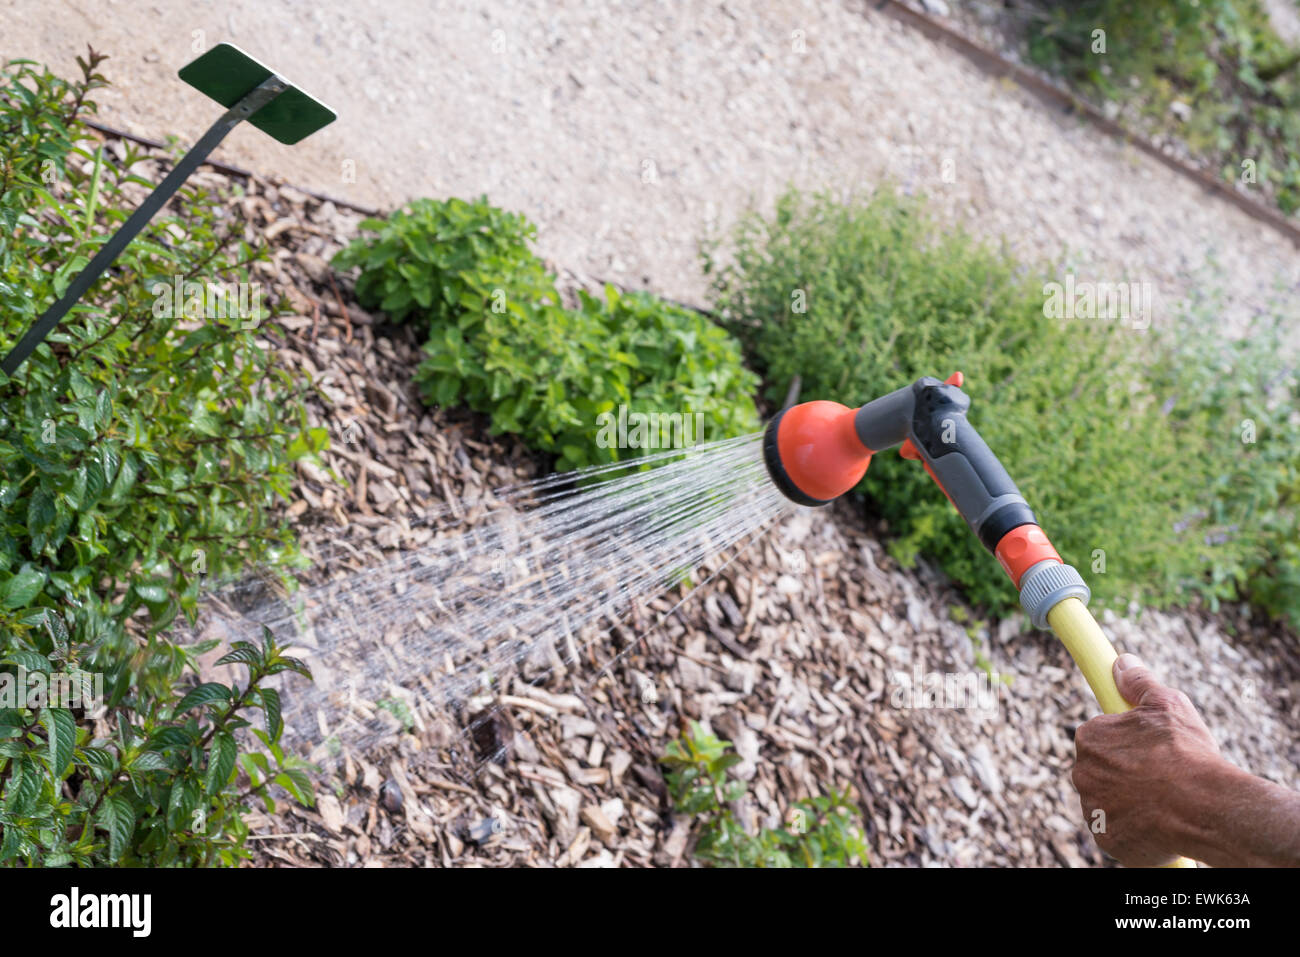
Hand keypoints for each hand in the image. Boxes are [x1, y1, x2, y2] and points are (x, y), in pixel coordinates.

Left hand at [1071, 653, 1222, 865]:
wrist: (1203, 806)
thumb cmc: (1186, 754)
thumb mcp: (1168, 706)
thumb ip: (1139, 683)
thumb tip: (1122, 662)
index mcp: (1090, 738)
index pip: (1100, 739)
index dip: (1127, 745)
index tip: (1148, 753)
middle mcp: (1082, 772)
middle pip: (1101, 771)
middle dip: (1126, 774)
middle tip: (1160, 777)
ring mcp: (1092, 808)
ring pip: (1108, 801)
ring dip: (1129, 801)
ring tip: (1164, 800)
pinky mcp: (1106, 838)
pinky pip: (1116, 831)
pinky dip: (1134, 829)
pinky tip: (1159, 822)